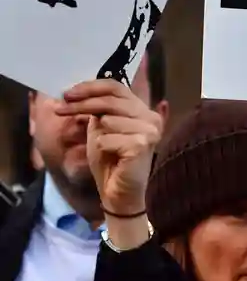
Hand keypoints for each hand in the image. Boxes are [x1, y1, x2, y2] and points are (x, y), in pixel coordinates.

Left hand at [56, 79, 161, 214]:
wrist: (119, 194)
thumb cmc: (110, 162)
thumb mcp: (100, 130)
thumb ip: (97, 110)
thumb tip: (78, 91)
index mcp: (142, 109)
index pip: (117, 87)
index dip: (91, 87)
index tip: (68, 93)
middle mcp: (150, 116)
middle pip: (111, 100)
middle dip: (82, 103)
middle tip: (61, 108)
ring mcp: (149, 130)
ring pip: (109, 120)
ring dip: (98, 134)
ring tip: (104, 148)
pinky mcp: (142, 144)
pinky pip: (107, 138)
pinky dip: (102, 147)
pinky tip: (112, 157)